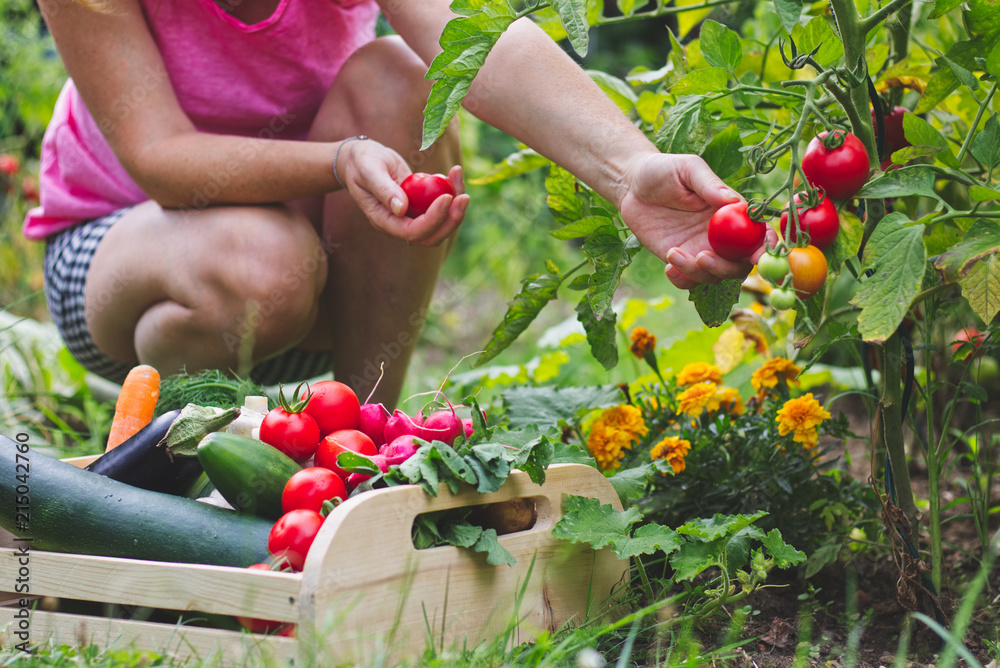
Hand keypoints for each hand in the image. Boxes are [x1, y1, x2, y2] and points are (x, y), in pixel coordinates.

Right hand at [338, 139, 468, 245]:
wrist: (362, 159)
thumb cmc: (361, 163)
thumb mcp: (368, 171)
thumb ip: (383, 189)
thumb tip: (401, 209)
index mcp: (383, 220)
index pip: (412, 232)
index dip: (433, 219)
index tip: (446, 197)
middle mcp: (399, 223)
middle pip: (431, 236)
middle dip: (451, 220)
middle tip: (464, 197)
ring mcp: (411, 216)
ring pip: (440, 224)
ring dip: (456, 207)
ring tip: (458, 176)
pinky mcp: (420, 206)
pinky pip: (441, 208)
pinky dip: (452, 192)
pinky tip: (452, 174)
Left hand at [618, 153, 771, 289]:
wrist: (632, 186)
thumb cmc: (664, 170)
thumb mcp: (687, 169)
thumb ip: (709, 184)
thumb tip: (733, 201)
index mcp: (732, 213)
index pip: (758, 234)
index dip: (765, 247)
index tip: (757, 255)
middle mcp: (722, 236)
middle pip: (740, 264)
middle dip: (727, 268)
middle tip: (702, 257)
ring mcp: (701, 249)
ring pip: (714, 276)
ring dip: (698, 273)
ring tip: (672, 253)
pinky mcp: (680, 260)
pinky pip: (689, 282)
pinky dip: (682, 280)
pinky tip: (668, 265)